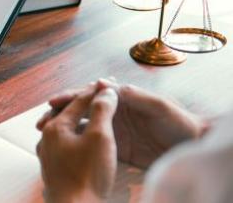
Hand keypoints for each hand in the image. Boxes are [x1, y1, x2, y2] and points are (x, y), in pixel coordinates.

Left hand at [37, 88, 118, 202]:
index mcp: (56, 126)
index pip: (79, 101)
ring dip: (81, 120)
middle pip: (68, 113)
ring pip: (65, 129)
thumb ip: (102, 111)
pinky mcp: (53, 169)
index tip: (112, 85)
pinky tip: (85, 143)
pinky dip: (77, 137)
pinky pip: (65, 145)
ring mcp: (48, 154)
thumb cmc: (87, 175)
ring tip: (95, 117)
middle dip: (86, 104)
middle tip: (103, 98)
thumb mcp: (100, 138)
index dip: (97, 91)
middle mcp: (47, 138)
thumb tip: (105, 91)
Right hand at [38, 79, 205, 168]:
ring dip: (62, 130)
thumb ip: (134, 95)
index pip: (89, 95)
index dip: (70, 97)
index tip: (53, 101)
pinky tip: (60, 150)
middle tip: (42, 121)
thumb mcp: (159, 107)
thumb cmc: (179, 123)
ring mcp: (111, 131)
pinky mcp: (114, 149)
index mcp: (120, 99)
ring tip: (44, 136)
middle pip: (78, 110)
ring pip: (80, 128)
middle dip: (58, 114)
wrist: (191, 147)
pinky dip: (73, 147)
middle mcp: (112, 113)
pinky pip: (88, 146)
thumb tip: (107, 83)